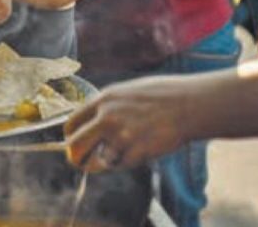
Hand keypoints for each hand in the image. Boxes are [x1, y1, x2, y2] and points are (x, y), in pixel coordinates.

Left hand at [64, 75, 194, 171]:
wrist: (188, 104)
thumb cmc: (161, 96)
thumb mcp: (125, 92)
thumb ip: (106, 107)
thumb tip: (90, 123)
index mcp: (103, 100)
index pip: (71, 124)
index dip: (69, 137)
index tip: (72, 145)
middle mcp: (107, 117)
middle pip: (75, 146)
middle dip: (75, 157)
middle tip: (79, 162)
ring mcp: (122, 136)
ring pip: (98, 161)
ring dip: (104, 162)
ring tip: (114, 156)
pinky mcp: (137, 151)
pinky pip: (122, 165)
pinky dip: (126, 163)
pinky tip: (137, 152)